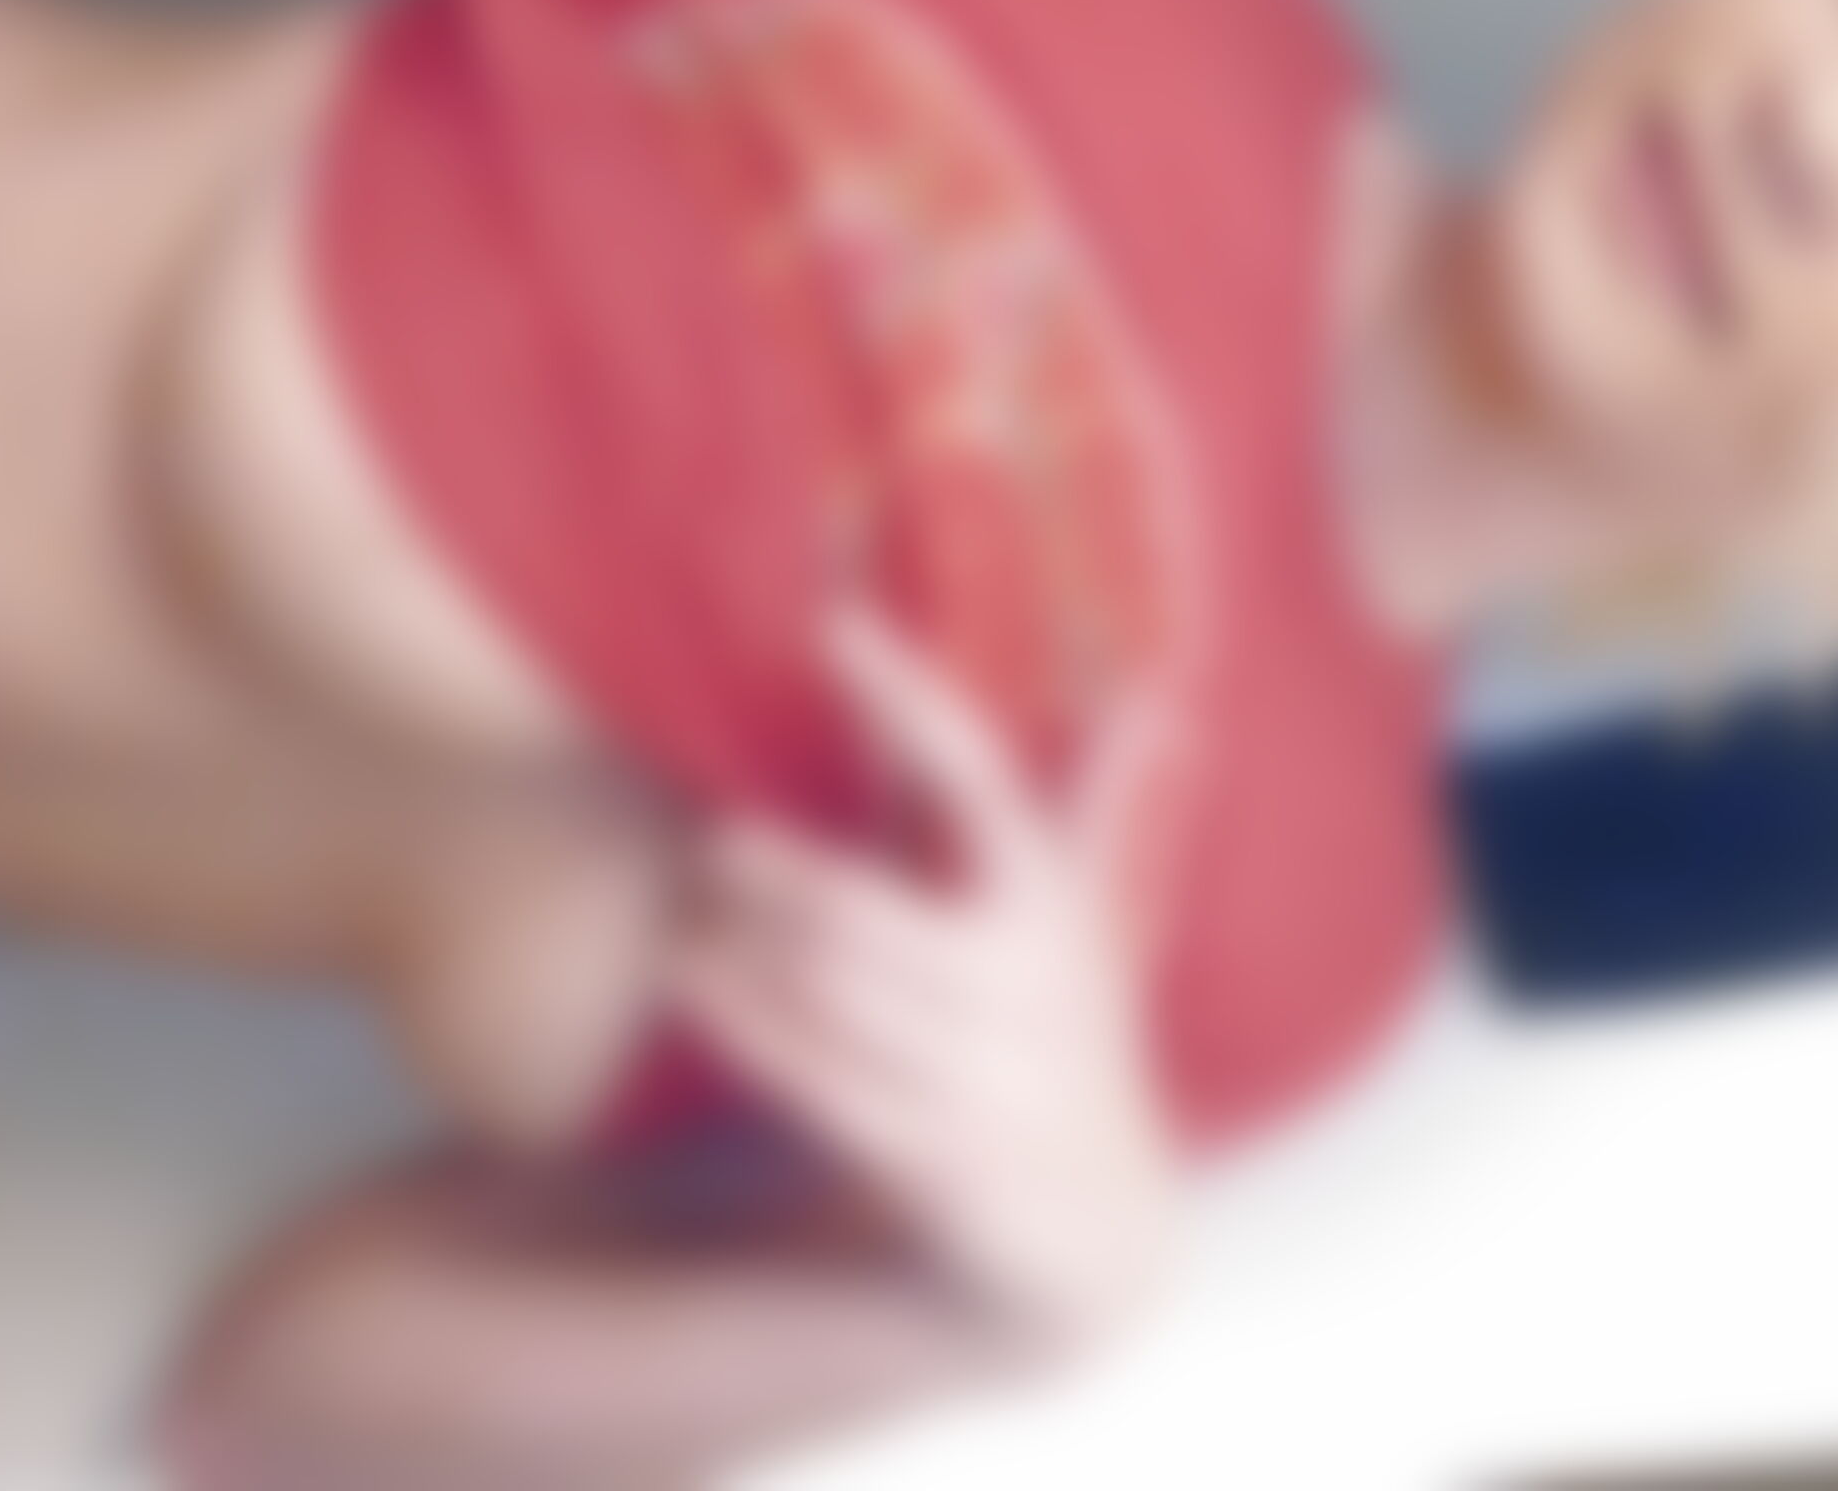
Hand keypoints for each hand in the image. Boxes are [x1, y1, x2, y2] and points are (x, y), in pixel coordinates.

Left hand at [669, 604, 1184, 1360]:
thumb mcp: (1098, 919)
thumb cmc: (1081, 1033)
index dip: (903, 693)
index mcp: (1053, 899)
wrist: (1096, 1219)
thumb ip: (1102, 802)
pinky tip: (696, 984)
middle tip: (715, 843)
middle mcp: (1021, 979)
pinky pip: (820, 1078)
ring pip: (835, 994)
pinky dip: (752, 1028)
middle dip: (791, 878)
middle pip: (874, 909)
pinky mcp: (928, 1150)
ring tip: (684, 915)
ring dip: (753, 951)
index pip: (975, 771)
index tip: (833, 618)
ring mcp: (974, 1070)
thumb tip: (1152, 688)